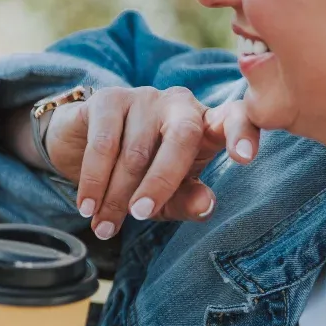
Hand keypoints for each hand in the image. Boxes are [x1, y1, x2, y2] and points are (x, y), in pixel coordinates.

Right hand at [39, 88, 259, 239]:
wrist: (81, 148)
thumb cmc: (137, 176)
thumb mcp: (167, 197)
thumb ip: (187, 201)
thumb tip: (207, 204)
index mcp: (206, 126)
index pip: (234, 119)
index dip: (243, 134)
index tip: (245, 158)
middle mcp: (180, 105)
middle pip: (182, 136)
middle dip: (161, 181)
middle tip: (140, 214)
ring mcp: (144, 97)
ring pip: (136, 150)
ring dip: (116, 195)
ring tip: (104, 227)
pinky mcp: (108, 98)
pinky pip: (104, 143)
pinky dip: (94, 180)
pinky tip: (87, 206)